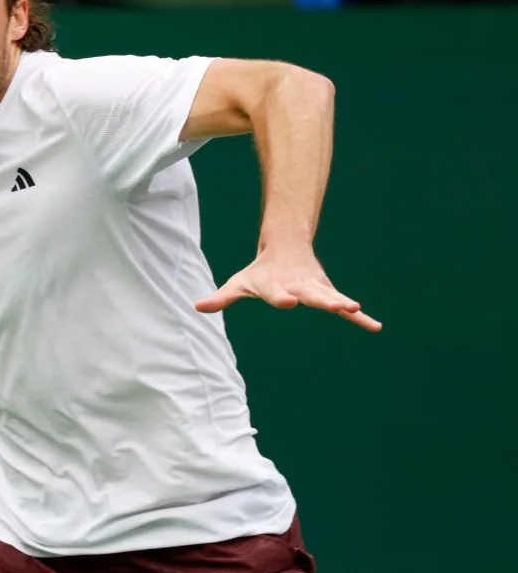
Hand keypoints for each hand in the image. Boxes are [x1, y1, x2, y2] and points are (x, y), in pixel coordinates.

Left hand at [195, 246, 381, 331]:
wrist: (285, 245)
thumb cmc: (259, 271)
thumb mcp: (238, 283)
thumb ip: (221, 297)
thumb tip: (197, 307)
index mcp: (276, 285)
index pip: (278, 293)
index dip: (282, 297)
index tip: (287, 301)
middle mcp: (299, 286)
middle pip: (309, 294)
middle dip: (317, 299)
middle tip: (331, 306)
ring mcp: (315, 288)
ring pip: (329, 296)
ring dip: (341, 303)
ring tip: (354, 309)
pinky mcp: (327, 292)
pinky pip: (344, 307)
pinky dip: (359, 318)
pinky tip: (375, 327)